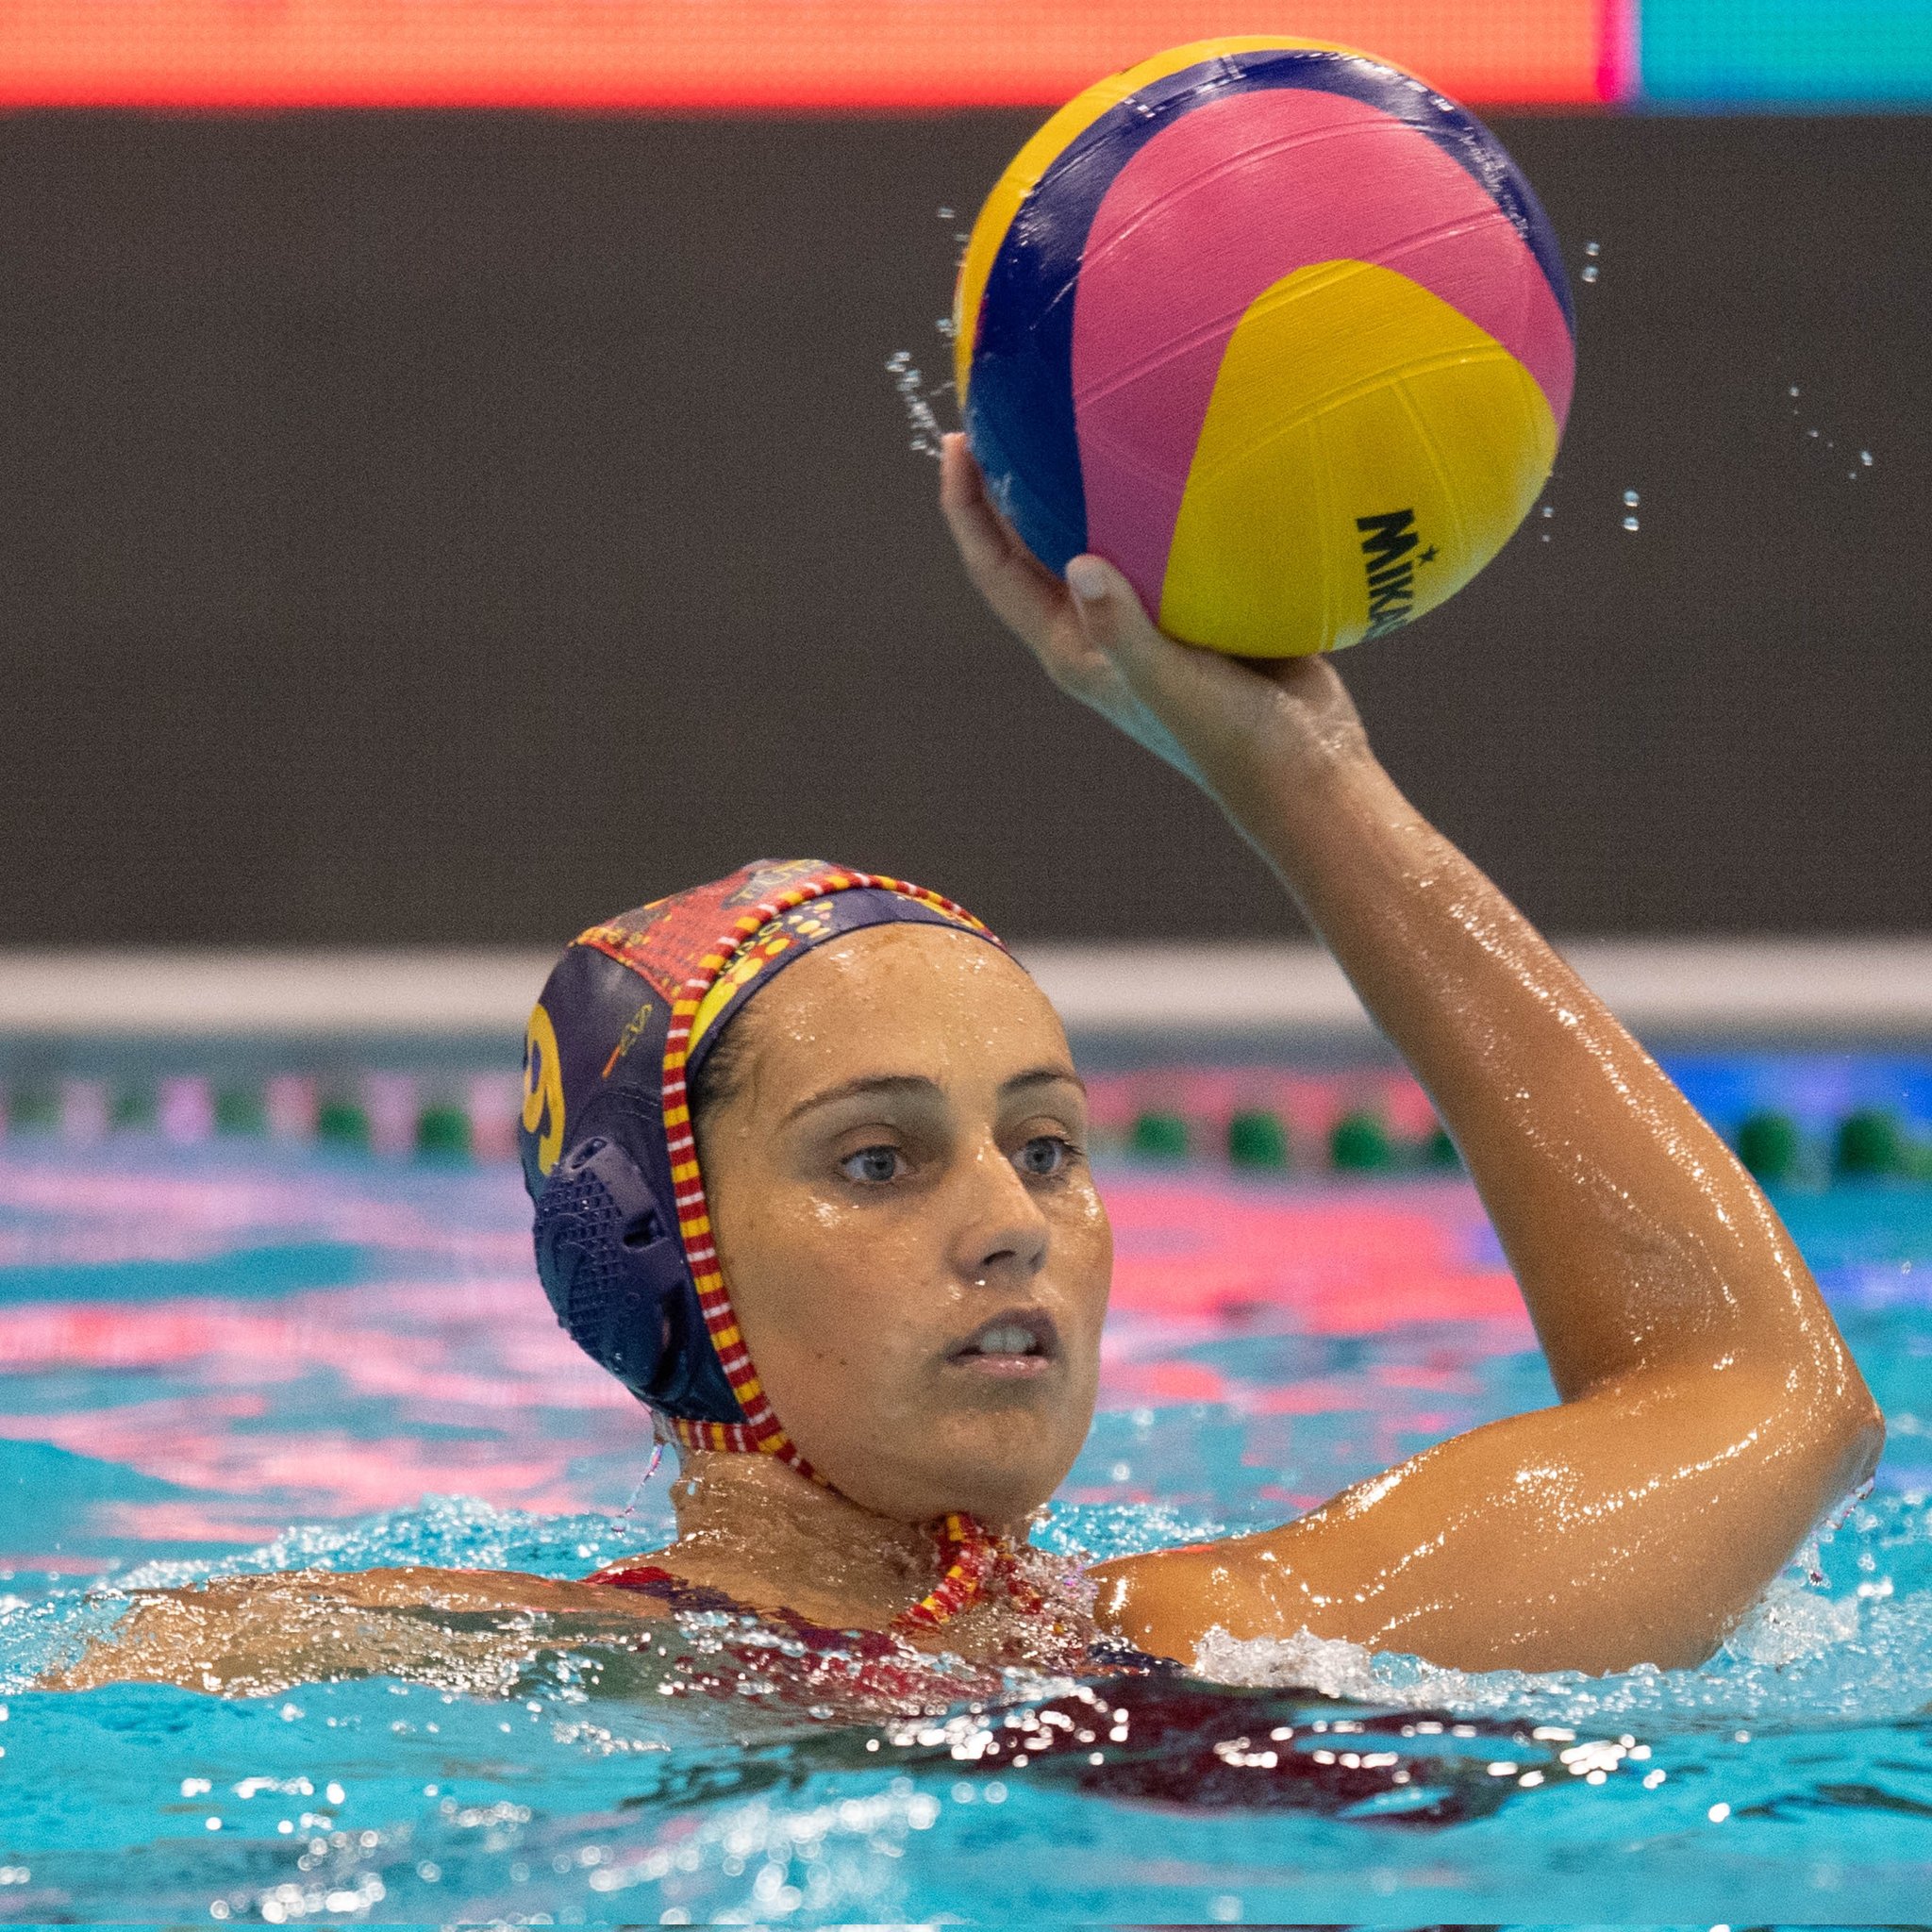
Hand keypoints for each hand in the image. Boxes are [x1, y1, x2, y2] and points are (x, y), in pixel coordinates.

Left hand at [939, 434, 1365, 816]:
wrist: (1307, 763)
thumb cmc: (1230, 736)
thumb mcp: (1171, 683)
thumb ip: (1123, 629)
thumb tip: (1079, 562)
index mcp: (1072, 647)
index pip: (996, 570)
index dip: (967, 509)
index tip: (958, 443)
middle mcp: (1100, 626)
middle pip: (1034, 541)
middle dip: (1014, 478)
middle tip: (1009, 401)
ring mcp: (1151, 611)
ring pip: (1103, 528)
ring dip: (1087, 473)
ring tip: (1087, 401)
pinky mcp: (1201, 599)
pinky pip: (1169, 530)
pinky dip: (1164, 487)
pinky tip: (1183, 435)